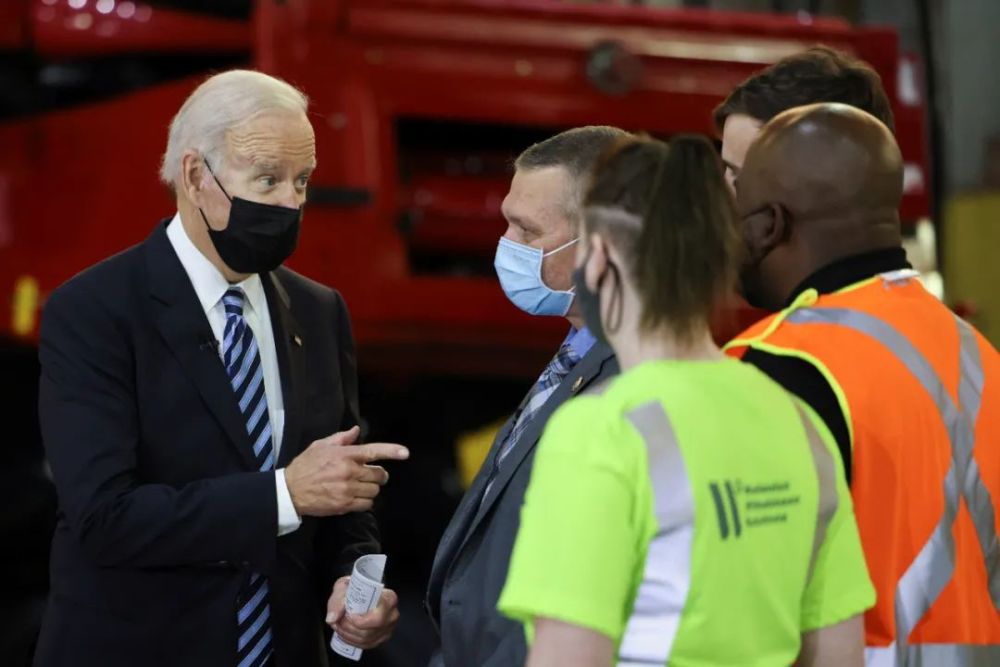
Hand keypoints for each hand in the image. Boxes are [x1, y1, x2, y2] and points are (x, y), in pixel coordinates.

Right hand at [284, 426, 408, 516]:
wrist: (290, 491)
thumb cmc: (305, 465)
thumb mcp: (320, 446)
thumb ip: (341, 438)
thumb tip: (357, 431)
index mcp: (344, 455)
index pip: (373, 451)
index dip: (392, 451)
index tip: (405, 453)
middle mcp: (349, 471)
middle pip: (379, 474)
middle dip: (379, 475)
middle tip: (373, 474)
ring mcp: (347, 490)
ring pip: (374, 490)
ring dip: (372, 488)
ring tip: (362, 486)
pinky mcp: (344, 505)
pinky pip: (367, 504)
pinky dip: (366, 501)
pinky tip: (357, 497)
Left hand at [326, 576, 399, 648]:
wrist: (361, 592)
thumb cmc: (357, 588)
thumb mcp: (344, 586)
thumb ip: (337, 600)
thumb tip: (332, 618)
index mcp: (389, 599)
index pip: (378, 617)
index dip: (361, 621)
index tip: (348, 615)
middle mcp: (391, 615)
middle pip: (370, 632)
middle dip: (349, 628)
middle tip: (338, 620)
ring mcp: (388, 629)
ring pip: (366, 640)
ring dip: (347, 635)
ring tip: (338, 625)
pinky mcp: (382, 638)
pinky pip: (365, 645)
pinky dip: (351, 640)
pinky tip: (345, 632)